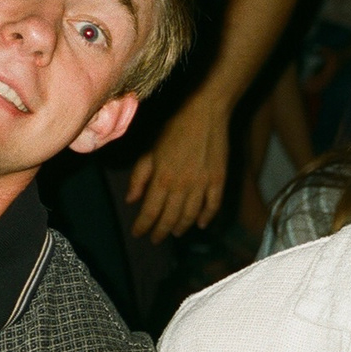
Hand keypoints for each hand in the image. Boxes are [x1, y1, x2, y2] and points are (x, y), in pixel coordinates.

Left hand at [126, 94, 231, 240]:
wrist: (204, 112)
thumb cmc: (173, 128)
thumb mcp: (149, 150)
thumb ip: (139, 176)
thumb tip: (131, 200)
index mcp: (162, 179)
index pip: (150, 212)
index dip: (143, 226)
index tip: (138, 233)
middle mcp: (182, 186)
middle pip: (170, 218)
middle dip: (160, 232)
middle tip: (155, 239)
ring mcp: (202, 185)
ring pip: (190, 216)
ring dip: (181, 227)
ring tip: (175, 233)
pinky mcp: (218, 180)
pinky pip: (213, 206)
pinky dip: (207, 217)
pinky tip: (201, 224)